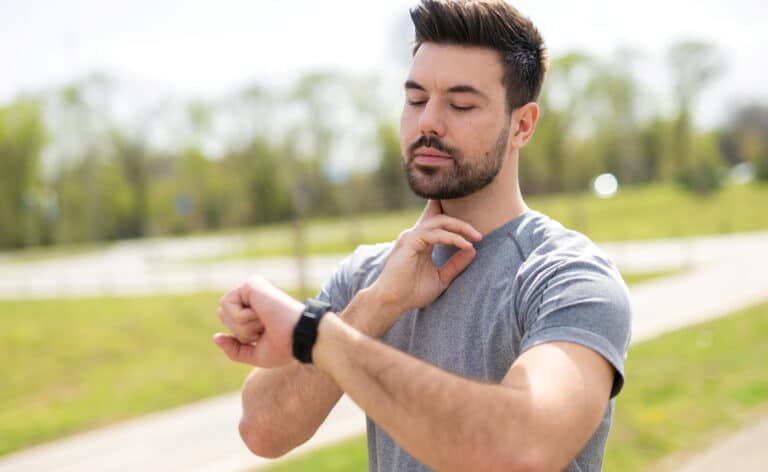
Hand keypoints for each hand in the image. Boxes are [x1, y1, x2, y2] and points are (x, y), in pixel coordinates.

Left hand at [213, 275, 303, 367]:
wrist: (299, 337)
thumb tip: (215, 337)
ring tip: (264, 320)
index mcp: (254, 308)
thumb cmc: (284, 346)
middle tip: (264, 328)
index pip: (227, 320)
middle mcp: (252, 295)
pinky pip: (228, 304)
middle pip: (222, 315)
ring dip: (242, 325)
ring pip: (224, 310)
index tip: (265, 334)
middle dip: (240, 330)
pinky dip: (242, 317)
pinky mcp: (251, 283)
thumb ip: (235, 349)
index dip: (242, 335)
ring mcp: (252, 287)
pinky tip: (261, 314)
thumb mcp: (255, 354)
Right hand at [369, 200, 481, 314]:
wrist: (393, 302)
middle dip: (462, 223)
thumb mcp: (441, 277)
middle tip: (479, 235)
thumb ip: (455, 264)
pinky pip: (435, 234)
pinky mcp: (409, 242)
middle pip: (441, 217)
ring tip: (476, 238)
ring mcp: (411, 236)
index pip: (437, 219)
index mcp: (422, 241)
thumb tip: (472, 250)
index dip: (452, 214)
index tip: (473, 225)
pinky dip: (452, 238)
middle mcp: (415, 235)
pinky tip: (464, 245)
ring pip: (440, 222)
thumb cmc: (412, 292)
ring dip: (460, 227)